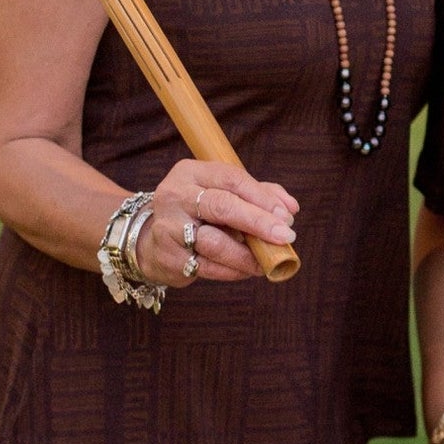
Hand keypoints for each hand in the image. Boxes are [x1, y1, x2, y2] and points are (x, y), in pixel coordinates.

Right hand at [131, 159, 298, 287]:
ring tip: (268, 261)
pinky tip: (249, 270)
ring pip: (215, 242)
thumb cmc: (199, 213)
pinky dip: (233, 270)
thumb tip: (291, 208)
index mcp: (191, 172)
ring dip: (248, 254)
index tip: (287, 216)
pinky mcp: (167, 256)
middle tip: (285, 237)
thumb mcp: (224, 194)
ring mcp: (167, 226)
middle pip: (222, 206)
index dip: (262, 197)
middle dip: (258, 222)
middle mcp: (175, 195)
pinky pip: (207, 266)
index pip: (232, 179)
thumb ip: (260, 194)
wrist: (152, 241)